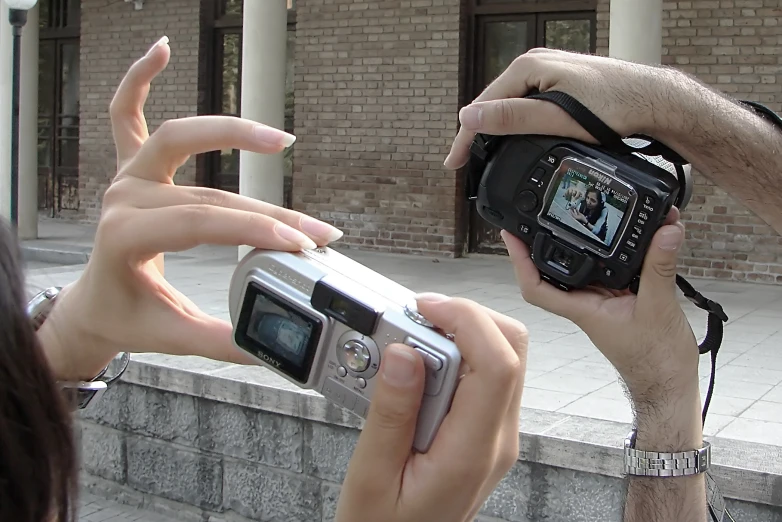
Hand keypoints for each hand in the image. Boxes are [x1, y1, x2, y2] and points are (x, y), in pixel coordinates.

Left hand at [37, 37, 343, 381]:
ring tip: (280, 140)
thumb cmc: (127, 315)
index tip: (299, 246)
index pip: (199, 225)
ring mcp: (124, 177)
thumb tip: (274, 347)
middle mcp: (122, 199)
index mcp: (123, 239)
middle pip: (206, 192)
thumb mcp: (172, 335)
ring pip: (178, 141)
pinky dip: (139, 78)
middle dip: (267, 211)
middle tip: (315, 229)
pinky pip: (124, 112)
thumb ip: (223, 342)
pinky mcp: (129, 167)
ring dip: (229, 133)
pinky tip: (161, 48)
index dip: (253, 232)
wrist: (96, 304)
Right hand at [335, 294, 527, 521]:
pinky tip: (417, 367)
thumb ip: (391, 412)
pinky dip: (455, 356)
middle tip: (415, 320)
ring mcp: (495, 435)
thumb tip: (405, 353)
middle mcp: (496, 439)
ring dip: (460, 335)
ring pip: (501, 358)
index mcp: (473, 451)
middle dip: (466, 318)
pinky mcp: (483, 432)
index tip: (425, 309)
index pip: (498, 364)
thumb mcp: (372, 475)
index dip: (467, 320)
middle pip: (511, 350)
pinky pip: (484, 377)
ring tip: (410, 343)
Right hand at [444, 48, 681, 169]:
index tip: (454, 164)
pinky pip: (527, 104)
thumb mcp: (557, 117)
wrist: (653, 99)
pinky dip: (516, 124)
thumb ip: (512, 118)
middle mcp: (535, 64)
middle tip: (466, 165)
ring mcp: (548, 72)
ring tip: (483, 157)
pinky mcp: (560, 83)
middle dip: (478, 135)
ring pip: (511, 105)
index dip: (466, 137)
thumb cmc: (613, 106)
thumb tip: (469, 118)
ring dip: (496, 130)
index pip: (482, 105)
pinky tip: (513, 139)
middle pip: (494, 104)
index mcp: (528, 67)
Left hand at [503, 208, 698, 414]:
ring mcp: (602, 301)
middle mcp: (586, 303)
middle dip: (546, 241)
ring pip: (584, 266)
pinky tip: (621, 235)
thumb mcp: (660, 307)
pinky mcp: (621, 299)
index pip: (536, 285)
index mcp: (582, 309)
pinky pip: (611, 270)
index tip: (510, 236)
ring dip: (583, 243)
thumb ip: (660, 267)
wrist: (670, 384)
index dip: (519, 261)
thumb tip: (665, 231)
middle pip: (555, 269)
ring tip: (578, 215)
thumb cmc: (657, 360)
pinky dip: (615, 251)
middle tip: (540, 213)